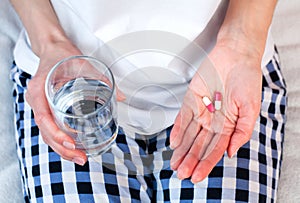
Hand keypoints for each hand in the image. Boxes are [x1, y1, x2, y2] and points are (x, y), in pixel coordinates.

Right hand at [25, 40, 124, 164]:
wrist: (53, 49)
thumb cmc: (63, 56)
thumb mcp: (83, 64)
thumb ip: (102, 79)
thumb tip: (122, 96)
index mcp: (39, 90)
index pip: (44, 117)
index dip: (56, 133)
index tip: (70, 143)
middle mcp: (37, 101)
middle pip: (45, 132)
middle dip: (63, 148)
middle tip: (81, 158)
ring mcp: (41, 106)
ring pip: (47, 134)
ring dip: (62, 148)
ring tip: (80, 158)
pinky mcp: (47, 109)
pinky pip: (50, 128)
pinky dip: (61, 140)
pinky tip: (73, 147)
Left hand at [169, 43, 261, 182]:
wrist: (236, 55)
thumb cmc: (246, 78)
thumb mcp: (250, 108)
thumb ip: (241, 131)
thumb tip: (231, 152)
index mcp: (228, 125)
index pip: (215, 149)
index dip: (205, 163)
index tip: (197, 176)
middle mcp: (213, 120)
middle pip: (199, 145)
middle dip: (190, 160)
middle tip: (181, 174)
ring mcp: (201, 110)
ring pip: (189, 134)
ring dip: (182, 149)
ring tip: (175, 164)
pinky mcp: (191, 99)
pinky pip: (183, 117)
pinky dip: (178, 129)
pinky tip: (173, 142)